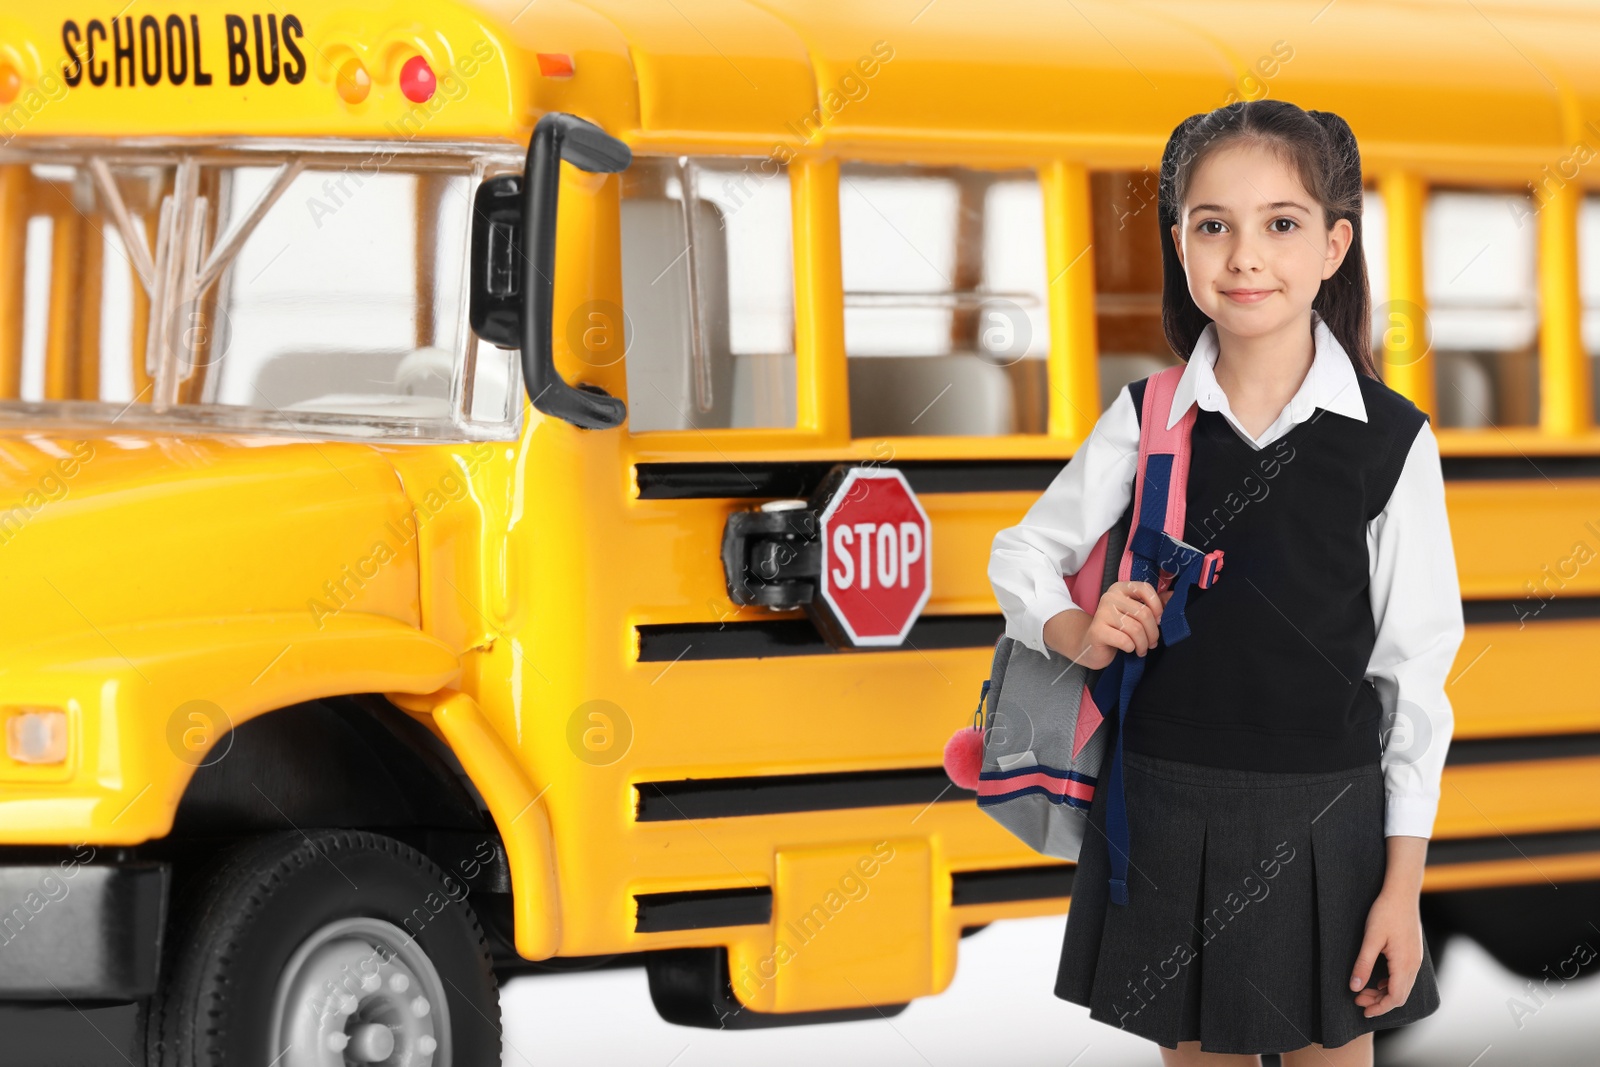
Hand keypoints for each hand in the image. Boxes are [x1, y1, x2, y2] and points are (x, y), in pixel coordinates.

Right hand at [1042, 581, 1172, 668]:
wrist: (1091, 646)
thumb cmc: (1117, 629)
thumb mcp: (1136, 614)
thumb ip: (1154, 604)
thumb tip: (1174, 596)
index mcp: (1120, 588)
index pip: (1145, 589)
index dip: (1158, 606)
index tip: (1159, 621)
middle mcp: (1109, 597)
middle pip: (1143, 613)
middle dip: (1153, 632)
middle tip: (1152, 643)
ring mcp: (1101, 613)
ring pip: (1135, 629)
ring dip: (1143, 643)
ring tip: (1142, 649)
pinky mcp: (1097, 630)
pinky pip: (1124, 640)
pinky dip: (1131, 648)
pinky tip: (1129, 649)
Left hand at [1350, 889, 1423, 1015]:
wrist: (1402, 893)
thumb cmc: (1385, 912)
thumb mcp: (1370, 939)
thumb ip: (1363, 964)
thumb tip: (1355, 987)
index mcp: (1404, 964)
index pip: (1395, 997)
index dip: (1380, 1007)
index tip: (1364, 1011)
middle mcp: (1414, 965)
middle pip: (1399, 995)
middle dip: (1379, 1002)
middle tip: (1358, 1000)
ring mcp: (1415, 959)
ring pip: (1402, 986)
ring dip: (1384, 992)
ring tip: (1363, 991)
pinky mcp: (1412, 953)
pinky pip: (1404, 977)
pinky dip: (1390, 983)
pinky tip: (1376, 980)